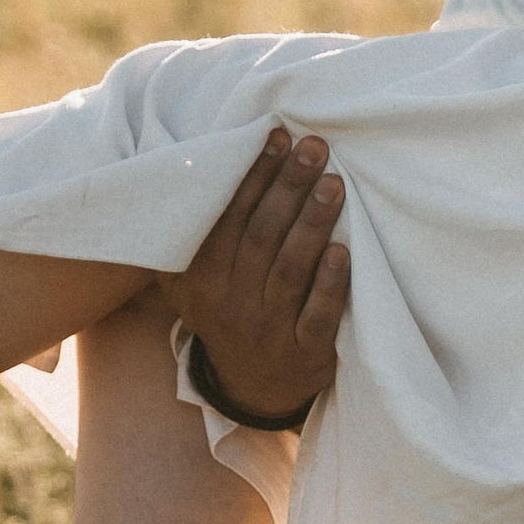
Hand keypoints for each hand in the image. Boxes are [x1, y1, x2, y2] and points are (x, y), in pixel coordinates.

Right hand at [167, 126, 348, 422]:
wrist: (253, 388)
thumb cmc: (228, 312)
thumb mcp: (188, 283)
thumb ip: (183, 239)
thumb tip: (178, 169)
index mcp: (201, 279)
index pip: (228, 217)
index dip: (254, 175)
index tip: (278, 136)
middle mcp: (230, 303)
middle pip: (262, 235)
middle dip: (288, 186)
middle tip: (315, 147)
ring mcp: (268, 329)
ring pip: (291, 269)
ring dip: (313, 223)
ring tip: (335, 183)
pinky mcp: (304, 353)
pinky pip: (317, 315)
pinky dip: (330, 283)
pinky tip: (345, 251)